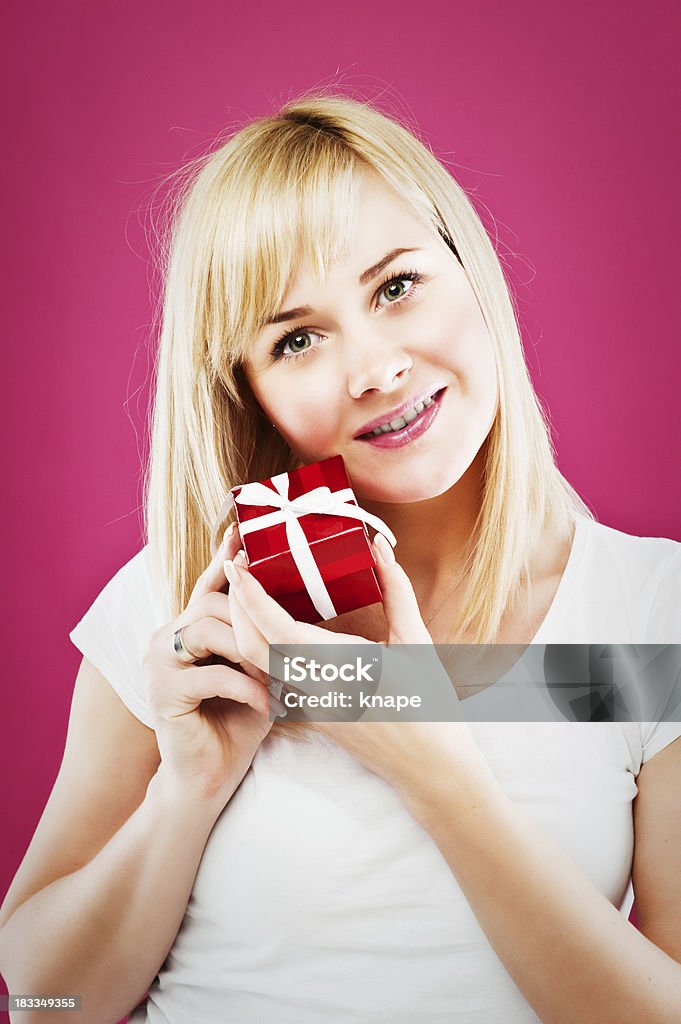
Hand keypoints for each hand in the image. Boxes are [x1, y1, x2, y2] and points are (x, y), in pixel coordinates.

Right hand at [143, 525, 281, 810]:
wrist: (208, 777)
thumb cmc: (238, 721)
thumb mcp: (259, 671)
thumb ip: (266, 639)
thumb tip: (303, 609)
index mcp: (188, 629)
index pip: (209, 585)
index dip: (226, 560)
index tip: (245, 534)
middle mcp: (166, 638)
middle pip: (213, 603)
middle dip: (252, 619)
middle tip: (286, 643)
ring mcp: (159, 664)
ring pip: (210, 632)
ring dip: (250, 654)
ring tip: (277, 679)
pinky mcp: (163, 693)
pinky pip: (213, 675)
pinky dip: (247, 689)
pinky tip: (266, 705)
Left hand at [224, 535, 486, 802]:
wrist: (429, 766)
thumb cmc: (429, 702)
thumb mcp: (416, 641)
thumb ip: (396, 589)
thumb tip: (380, 546)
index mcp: (337, 668)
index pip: (275, 629)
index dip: (249, 596)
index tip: (236, 564)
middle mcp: (313, 689)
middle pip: (251, 647)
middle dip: (236, 607)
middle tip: (240, 569)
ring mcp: (307, 706)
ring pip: (257, 664)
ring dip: (244, 627)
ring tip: (249, 591)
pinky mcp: (309, 715)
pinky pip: (273, 677)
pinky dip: (261, 649)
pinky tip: (270, 626)